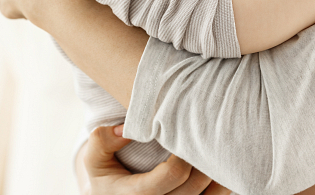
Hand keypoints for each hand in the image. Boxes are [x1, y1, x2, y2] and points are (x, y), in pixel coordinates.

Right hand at [81, 125, 230, 194]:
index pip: (173, 175)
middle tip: (203, 134)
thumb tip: (126, 129)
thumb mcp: (94, 156)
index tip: (183, 134)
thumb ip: (103, 140)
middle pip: (195, 185)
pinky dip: (220, 184)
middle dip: (202, 159)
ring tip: (214, 148)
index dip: (183, 154)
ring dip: (216, 173)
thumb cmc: (105, 174)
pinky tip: (218, 165)